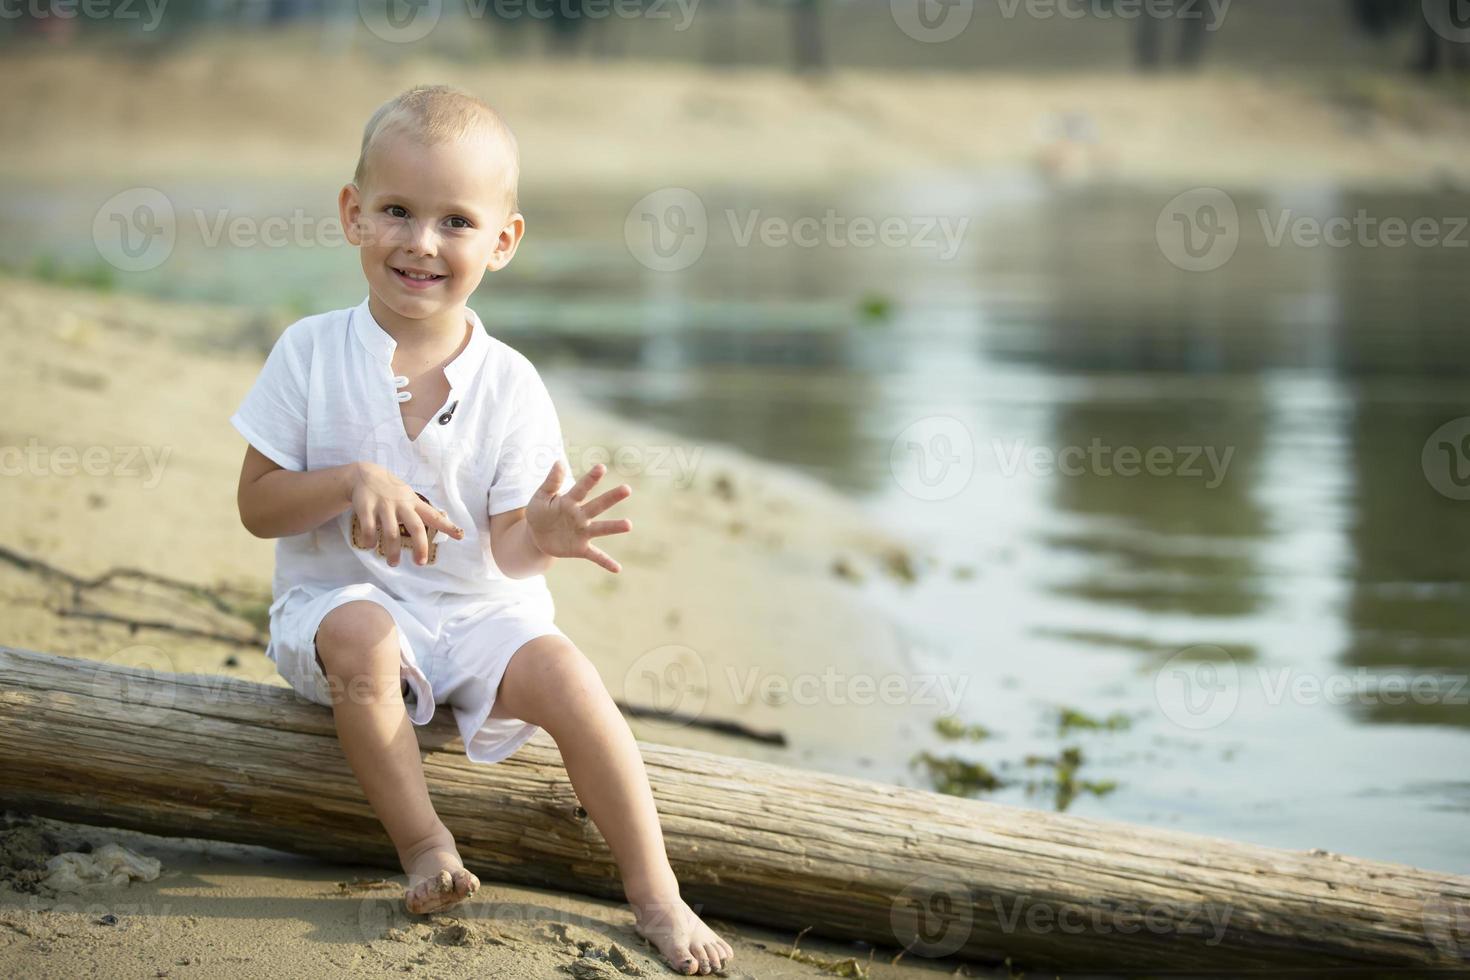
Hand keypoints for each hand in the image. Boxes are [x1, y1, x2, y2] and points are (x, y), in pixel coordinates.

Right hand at [348, 462, 463, 566]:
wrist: (364, 474)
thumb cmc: (391, 491)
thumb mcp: (409, 497)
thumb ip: (422, 511)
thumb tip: (443, 522)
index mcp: (414, 503)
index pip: (434, 515)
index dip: (447, 526)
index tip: (460, 536)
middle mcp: (401, 504)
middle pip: (415, 527)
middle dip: (420, 546)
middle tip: (421, 563)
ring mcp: (384, 506)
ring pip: (391, 532)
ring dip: (393, 551)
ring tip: (393, 563)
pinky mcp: (366, 508)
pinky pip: (369, 528)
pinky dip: (370, 540)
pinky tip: (371, 546)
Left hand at [526, 461, 631, 572]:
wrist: (537, 536)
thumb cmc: (540, 512)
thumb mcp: (541, 497)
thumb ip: (551, 482)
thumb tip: (559, 462)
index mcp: (570, 501)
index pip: (582, 488)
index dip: (591, 478)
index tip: (601, 467)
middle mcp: (580, 515)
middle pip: (597, 505)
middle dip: (611, 498)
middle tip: (627, 489)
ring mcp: (582, 532)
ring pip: (600, 528)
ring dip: (614, 527)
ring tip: (629, 525)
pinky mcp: (580, 549)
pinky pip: (595, 556)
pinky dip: (605, 562)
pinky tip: (618, 569)